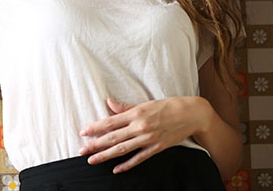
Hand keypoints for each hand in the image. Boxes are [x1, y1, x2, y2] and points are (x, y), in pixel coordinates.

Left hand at [77, 97, 207, 173]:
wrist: (191, 114)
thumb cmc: (167, 106)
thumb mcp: (145, 103)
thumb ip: (125, 106)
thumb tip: (108, 103)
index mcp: (136, 113)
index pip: (110, 121)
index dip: (95, 128)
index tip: (83, 132)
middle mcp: (140, 126)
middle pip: (113, 137)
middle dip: (95, 144)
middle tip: (81, 150)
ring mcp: (148, 139)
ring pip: (122, 149)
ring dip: (105, 156)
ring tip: (92, 160)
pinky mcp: (157, 148)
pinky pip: (139, 159)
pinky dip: (127, 165)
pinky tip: (116, 169)